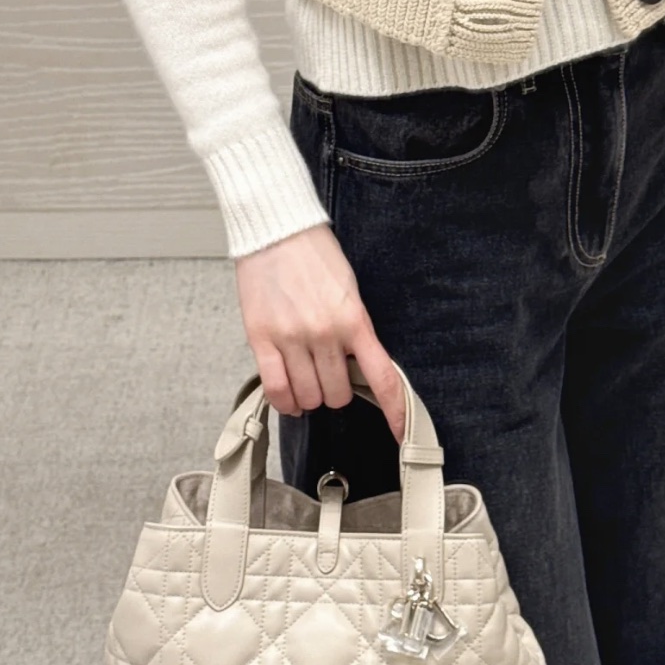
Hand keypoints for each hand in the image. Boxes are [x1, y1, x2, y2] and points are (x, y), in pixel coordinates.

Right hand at [235, 222, 406, 443]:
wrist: (277, 229)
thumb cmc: (314, 255)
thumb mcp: (349, 290)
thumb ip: (355, 329)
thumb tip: (358, 366)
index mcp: (354, 319)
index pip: (381, 377)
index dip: (395, 411)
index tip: (403, 434)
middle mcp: (325, 333)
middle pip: (338, 395)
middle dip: (337, 391)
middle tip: (330, 373)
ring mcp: (291, 337)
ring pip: (308, 397)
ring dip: (310, 395)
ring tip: (307, 377)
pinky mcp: (261, 338)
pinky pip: (276, 389)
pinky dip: (284, 401)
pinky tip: (289, 395)